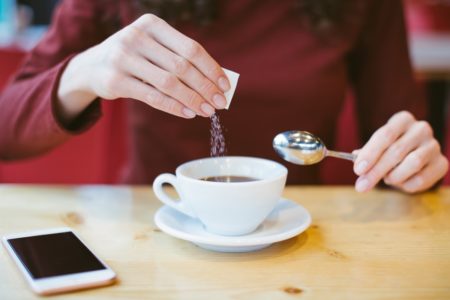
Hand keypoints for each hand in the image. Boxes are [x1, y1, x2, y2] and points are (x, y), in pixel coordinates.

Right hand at [58, 14, 229, 120]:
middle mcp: (136, 37)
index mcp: (152, 24)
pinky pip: (152, 97)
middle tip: (219, 103)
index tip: (225, 86)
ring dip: (192, 99)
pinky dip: (174, 107)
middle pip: (182, 66)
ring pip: (169, 83)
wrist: (92, 66)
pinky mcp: (115, 80)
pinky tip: (188, 113)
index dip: (211, 69)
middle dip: (205, 87)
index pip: (191, 48)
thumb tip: (215, 82)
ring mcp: (123, 58)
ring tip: (207, 111)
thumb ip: (179, 59)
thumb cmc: (134, 57)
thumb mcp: (153, 48)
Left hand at [353, 111, 448, 192]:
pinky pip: (422, 178)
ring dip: (393, 177)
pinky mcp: (442, 163)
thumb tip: (355, 157)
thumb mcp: (377, 148)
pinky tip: (401, 183)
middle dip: (376, 171)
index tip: (358, 170)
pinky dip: (406, 185)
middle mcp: (421, 129)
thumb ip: (366, 154)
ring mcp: (434, 145)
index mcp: (403, 120)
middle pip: (397, 151)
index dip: (370, 153)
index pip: (385, 135)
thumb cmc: (390, 150)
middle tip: (362, 185)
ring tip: (387, 179)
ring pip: (412, 163)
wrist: (415, 159)